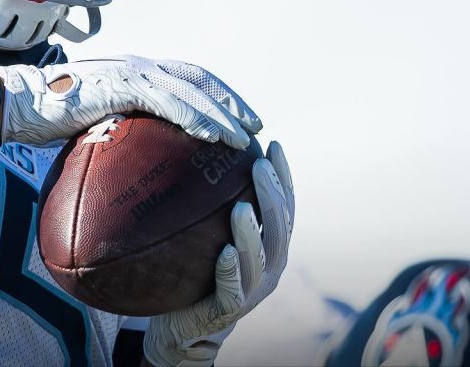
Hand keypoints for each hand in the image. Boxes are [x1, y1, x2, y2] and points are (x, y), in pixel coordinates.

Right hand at [0, 56, 261, 148]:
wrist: (17, 105)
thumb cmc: (44, 119)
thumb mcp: (87, 127)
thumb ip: (112, 136)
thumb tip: (127, 170)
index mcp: (130, 71)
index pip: (184, 76)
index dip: (215, 94)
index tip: (238, 118)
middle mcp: (136, 65)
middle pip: (198, 77)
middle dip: (230, 100)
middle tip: (255, 127)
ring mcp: (130, 72)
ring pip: (191, 87)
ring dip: (224, 112)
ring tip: (246, 137)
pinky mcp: (122, 85)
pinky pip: (170, 101)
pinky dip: (197, 117)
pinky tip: (215, 137)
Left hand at [143, 141, 293, 366]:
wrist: (184, 324)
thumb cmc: (197, 271)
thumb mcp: (209, 233)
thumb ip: (214, 205)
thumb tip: (198, 151)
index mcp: (271, 245)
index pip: (285, 206)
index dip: (283, 176)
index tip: (272, 144)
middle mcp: (270, 266)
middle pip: (279, 227)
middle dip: (272, 195)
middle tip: (259, 164)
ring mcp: (253, 290)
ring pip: (261, 258)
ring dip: (252, 232)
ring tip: (241, 206)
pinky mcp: (229, 309)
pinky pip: (233, 289)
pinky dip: (231, 269)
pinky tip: (224, 251)